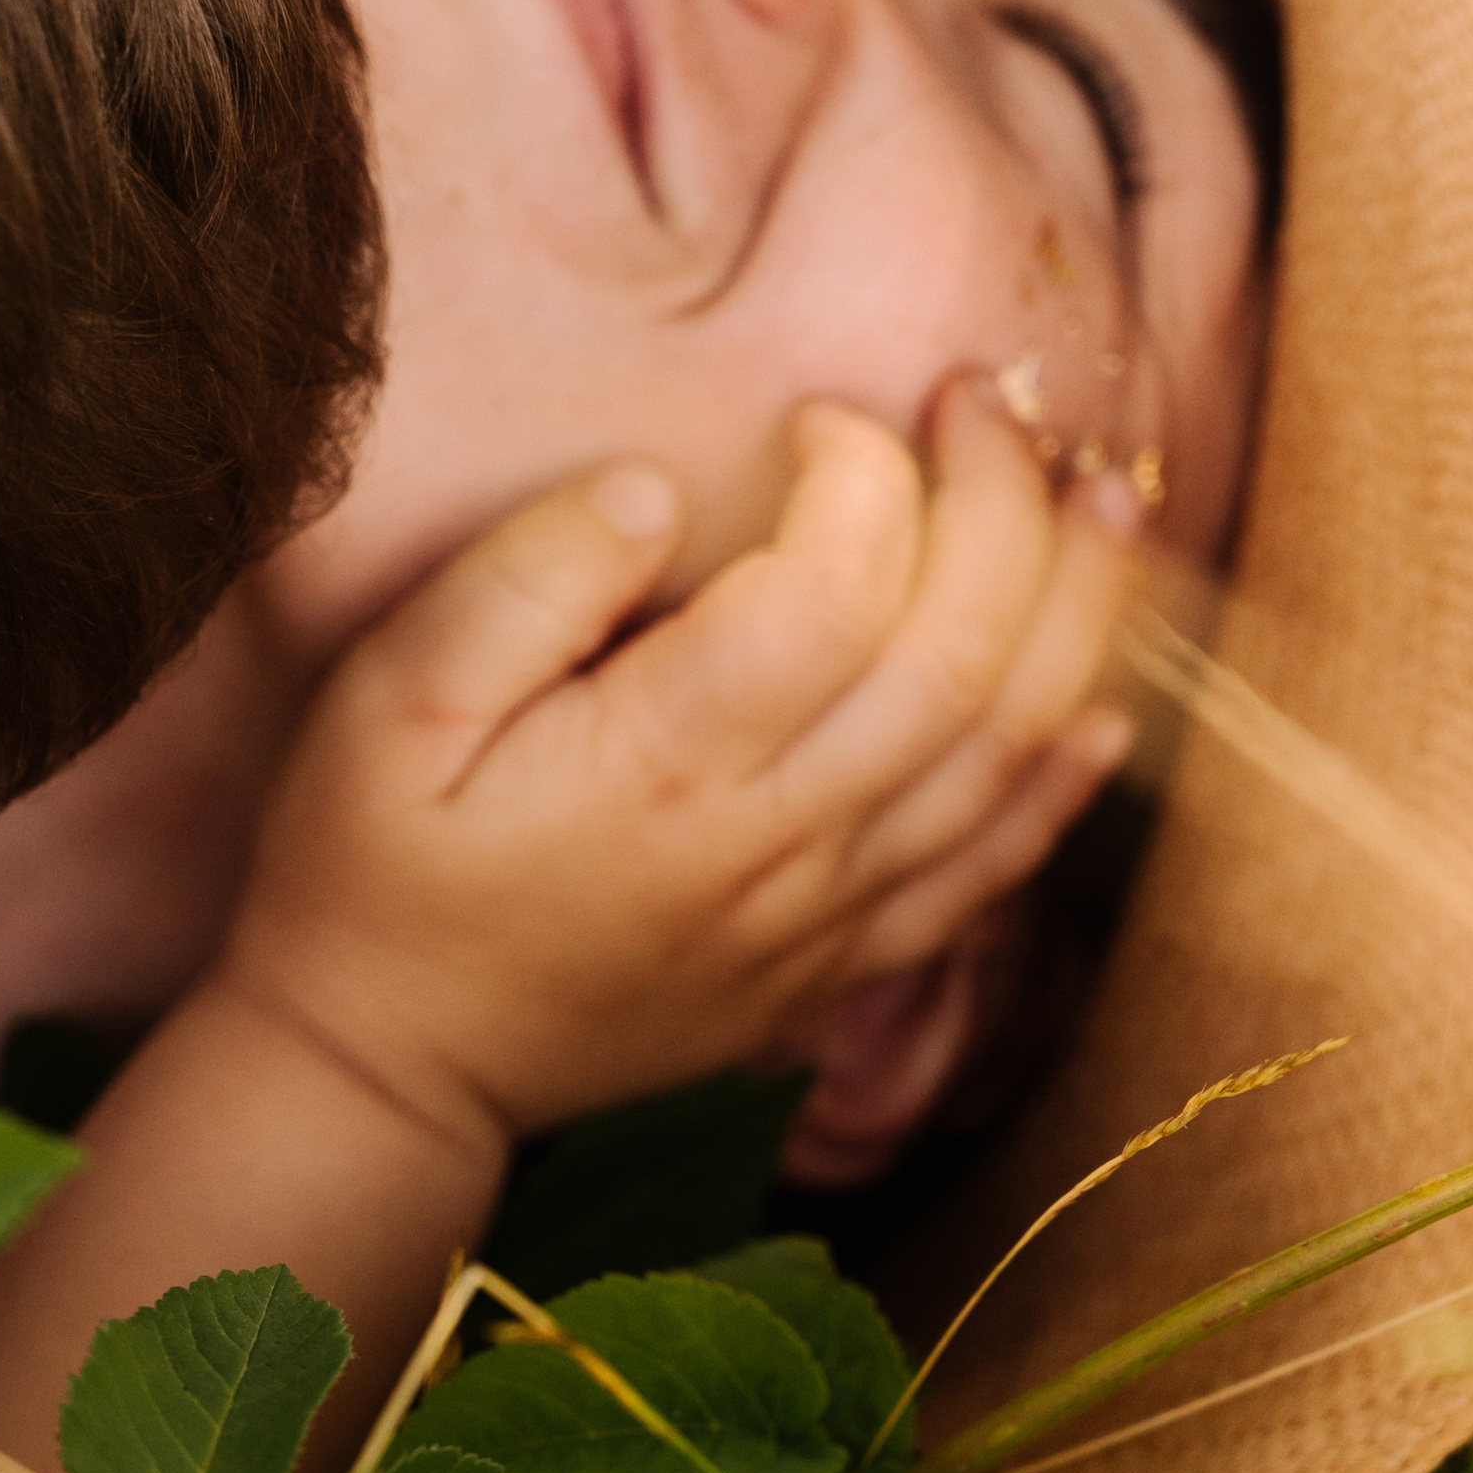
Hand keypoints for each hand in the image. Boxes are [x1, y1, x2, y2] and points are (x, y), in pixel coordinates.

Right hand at [216, 379, 1140, 1155]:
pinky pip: (987, 876)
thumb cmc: (369, 870)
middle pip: (959, 660)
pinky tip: (1104, 708)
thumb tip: (652, 489)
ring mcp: (818, 915)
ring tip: (1101, 501)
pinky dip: (1059, 789)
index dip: (867, 474)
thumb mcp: (384, 705)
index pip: (838, 592)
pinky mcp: (832, 965)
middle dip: (1004, 507)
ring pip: (1000, 756)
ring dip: (1076, 618)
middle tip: (987, 403)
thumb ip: (522, 583)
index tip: (825, 413)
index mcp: (663, 765)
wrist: (384, 1069)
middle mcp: (772, 844)